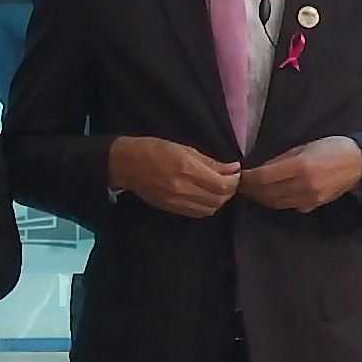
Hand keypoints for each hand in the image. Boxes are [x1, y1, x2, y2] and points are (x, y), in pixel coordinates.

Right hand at [108, 136, 239, 217]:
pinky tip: (206, 196)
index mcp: (188, 170)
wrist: (125, 164)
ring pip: (210, 209)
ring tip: (219, 188)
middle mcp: (184, 189)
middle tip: (229, 180)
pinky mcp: (171, 209)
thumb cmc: (154, 149)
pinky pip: (197, 213)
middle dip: (229, 190)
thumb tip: (232, 168)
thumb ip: (210, 161)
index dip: (234, 181)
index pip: (222, 185)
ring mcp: (176, 201)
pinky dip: (207, 206)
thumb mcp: (184, 148)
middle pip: (219, 199)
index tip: (236, 172)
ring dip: (220, 200)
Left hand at [239, 136, 361, 212]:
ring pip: (274, 203)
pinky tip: (271, 194)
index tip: (238, 175)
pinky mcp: (313, 205)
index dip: (246, 178)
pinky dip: (275, 201)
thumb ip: (281, 158)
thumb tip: (258, 168)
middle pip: (266, 193)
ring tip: (252, 190)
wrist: (360, 165)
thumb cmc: (333, 148)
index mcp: (300, 166)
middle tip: (240, 184)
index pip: (262, 178)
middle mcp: (304, 185)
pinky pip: (288, 206)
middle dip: (250, 190)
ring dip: (260, 198)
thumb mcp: (304, 146)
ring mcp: (309, 198)